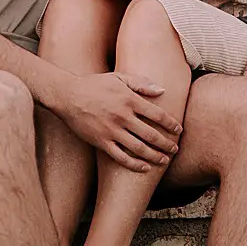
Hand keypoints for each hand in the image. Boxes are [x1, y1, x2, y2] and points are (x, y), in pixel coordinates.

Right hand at [49, 71, 182, 171]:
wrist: (68, 95)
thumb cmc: (95, 84)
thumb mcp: (119, 77)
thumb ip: (142, 83)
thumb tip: (162, 90)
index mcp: (130, 100)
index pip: (158, 115)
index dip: (171, 124)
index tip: (179, 130)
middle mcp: (123, 117)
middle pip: (152, 135)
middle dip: (167, 144)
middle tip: (175, 149)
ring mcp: (112, 131)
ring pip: (139, 149)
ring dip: (155, 156)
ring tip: (164, 160)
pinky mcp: (101, 142)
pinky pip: (120, 157)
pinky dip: (134, 164)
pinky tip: (144, 168)